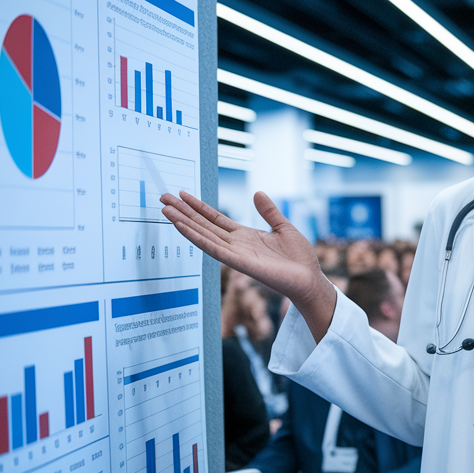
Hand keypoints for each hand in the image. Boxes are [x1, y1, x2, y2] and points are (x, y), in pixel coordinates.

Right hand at [161, 191, 334, 339]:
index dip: (198, 206)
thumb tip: (258, 193)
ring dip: (184, 223)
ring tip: (166, 209)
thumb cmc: (299, 258)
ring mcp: (235, 254)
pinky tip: (182, 227)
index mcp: (244, 236)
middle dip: (183, 211)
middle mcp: (235, 244)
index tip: (182, 194)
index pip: (215, 219)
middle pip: (203, 225)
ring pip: (203, 235)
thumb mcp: (284, 227)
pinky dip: (196, 237)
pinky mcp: (239, 263)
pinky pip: (213, 248)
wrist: (310, 279)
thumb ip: (269, 212)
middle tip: (163, 197)